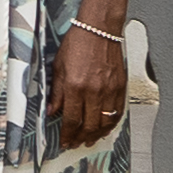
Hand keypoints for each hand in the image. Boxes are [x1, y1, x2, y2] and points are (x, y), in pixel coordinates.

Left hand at [50, 20, 127, 149]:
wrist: (99, 29)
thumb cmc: (77, 43)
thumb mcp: (58, 67)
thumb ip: (56, 92)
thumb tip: (52, 111)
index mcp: (74, 86)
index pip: (70, 119)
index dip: (67, 134)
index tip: (65, 141)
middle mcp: (93, 91)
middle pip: (88, 125)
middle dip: (80, 138)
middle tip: (76, 143)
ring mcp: (109, 90)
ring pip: (104, 122)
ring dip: (96, 135)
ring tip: (89, 140)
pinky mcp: (120, 87)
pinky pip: (117, 112)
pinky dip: (111, 124)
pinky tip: (105, 128)